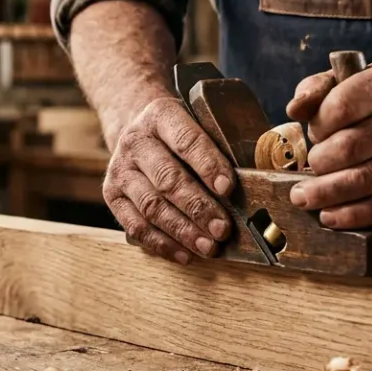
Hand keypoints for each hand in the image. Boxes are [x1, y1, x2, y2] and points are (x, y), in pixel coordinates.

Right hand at [102, 96, 235, 263]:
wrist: (139, 130)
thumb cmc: (181, 133)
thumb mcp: (199, 122)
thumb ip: (224, 145)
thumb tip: (259, 178)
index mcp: (161, 115)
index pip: (186, 141)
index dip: (207, 165)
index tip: (228, 188)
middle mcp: (135, 141)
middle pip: (168, 179)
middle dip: (198, 207)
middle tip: (224, 229)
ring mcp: (120, 169)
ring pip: (151, 206)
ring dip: (182, 230)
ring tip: (209, 247)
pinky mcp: (112, 195)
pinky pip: (136, 226)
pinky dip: (162, 244)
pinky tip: (185, 254)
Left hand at [284, 64, 371, 227]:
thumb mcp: (356, 83)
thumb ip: (319, 88)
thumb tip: (295, 108)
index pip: (343, 104)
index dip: (319, 124)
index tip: (315, 133)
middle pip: (351, 146)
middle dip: (320, 160)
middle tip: (312, 165)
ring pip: (365, 179)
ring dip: (327, 192)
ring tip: (305, 196)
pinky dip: (352, 215)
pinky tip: (329, 216)